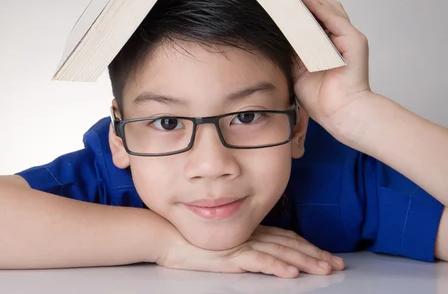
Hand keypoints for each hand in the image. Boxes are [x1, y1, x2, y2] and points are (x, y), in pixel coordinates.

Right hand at [157, 224, 344, 277]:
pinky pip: (258, 261)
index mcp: (251, 231)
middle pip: (290, 244)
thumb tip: (262, 253)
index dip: (309, 246)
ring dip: (304, 261)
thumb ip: (243, 245)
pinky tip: (291, 273)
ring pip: (280, 252)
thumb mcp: (224, 242)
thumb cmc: (192, 241)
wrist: (167, 237)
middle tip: (338, 264)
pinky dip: (276, 266)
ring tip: (324, 269)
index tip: (327, 255)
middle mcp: (250, 235)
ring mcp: (241, 244)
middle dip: (316, 255)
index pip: (287, 237)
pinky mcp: (230, 256)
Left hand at [289, 0, 373, 136]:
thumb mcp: (297, 69)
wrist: (339, 113)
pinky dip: (319, 7)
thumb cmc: (321, 98)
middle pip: (322, 10)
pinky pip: (334, 18)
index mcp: (326, 46)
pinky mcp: (354, 41)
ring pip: (329, 10)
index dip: (299, 9)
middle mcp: (339, 39)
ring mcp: (348, 38)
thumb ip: (291, 51)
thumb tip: (275, 34)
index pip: (313, 20)